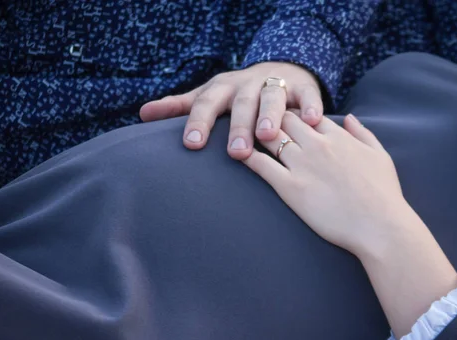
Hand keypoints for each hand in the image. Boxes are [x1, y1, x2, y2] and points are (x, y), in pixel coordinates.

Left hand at [139, 62, 322, 159]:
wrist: (277, 69)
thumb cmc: (236, 93)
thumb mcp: (209, 96)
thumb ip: (180, 106)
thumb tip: (143, 114)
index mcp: (222, 89)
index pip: (206, 104)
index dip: (199, 123)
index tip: (191, 144)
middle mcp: (248, 85)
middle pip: (241, 103)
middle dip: (238, 125)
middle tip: (235, 152)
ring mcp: (276, 84)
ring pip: (273, 98)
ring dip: (271, 114)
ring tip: (268, 135)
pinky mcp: (303, 88)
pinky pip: (309, 96)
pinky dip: (311, 106)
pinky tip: (313, 120)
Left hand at [243, 112, 410, 257]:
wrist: (380, 225)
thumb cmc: (384, 194)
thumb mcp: (380, 155)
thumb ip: (363, 133)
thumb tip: (349, 117)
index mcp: (337, 136)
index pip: (307, 113)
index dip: (295, 113)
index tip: (285, 118)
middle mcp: (317, 144)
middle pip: (284, 118)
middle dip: (271, 117)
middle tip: (259, 123)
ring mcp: (302, 164)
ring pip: (269, 136)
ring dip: (255, 132)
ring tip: (243, 135)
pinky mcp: (290, 187)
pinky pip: (261, 165)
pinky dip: (248, 156)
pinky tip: (238, 153)